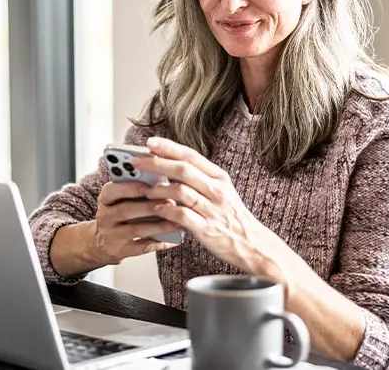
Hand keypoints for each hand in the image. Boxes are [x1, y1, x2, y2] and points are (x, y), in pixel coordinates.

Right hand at [90, 181, 180, 264]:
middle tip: (171, 202)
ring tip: (177, 221)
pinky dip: (160, 242)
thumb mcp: (121, 199)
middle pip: (126, 210)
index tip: (152, 185)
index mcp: (105, 199)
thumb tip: (163, 184)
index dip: (132, 187)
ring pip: (136, 229)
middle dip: (150, 206)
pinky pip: (142, 247)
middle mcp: (105, 216)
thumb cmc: (120, 213)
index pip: (113, 190)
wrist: (103, 242)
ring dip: (159, 225)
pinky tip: (175, 239)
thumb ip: (137, 190)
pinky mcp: (120, 251)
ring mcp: (111, 235)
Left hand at [132, 136, 275, 274]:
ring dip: (159, 189)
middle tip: (136, 163)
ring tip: (145, 190)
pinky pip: (182, 216)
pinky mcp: (207, 229)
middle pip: (183, 170)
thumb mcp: (221, 191)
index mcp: (219, 177)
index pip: (191, 156)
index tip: (150, 142)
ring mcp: (212, 210)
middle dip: (157, 164)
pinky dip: (166, 211)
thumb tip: (168, 166)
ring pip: (181, 191)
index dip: (169, 147)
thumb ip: (199, 179)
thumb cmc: (231, 217)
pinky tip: (156, 209)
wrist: (252, 244)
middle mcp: (217, 190)